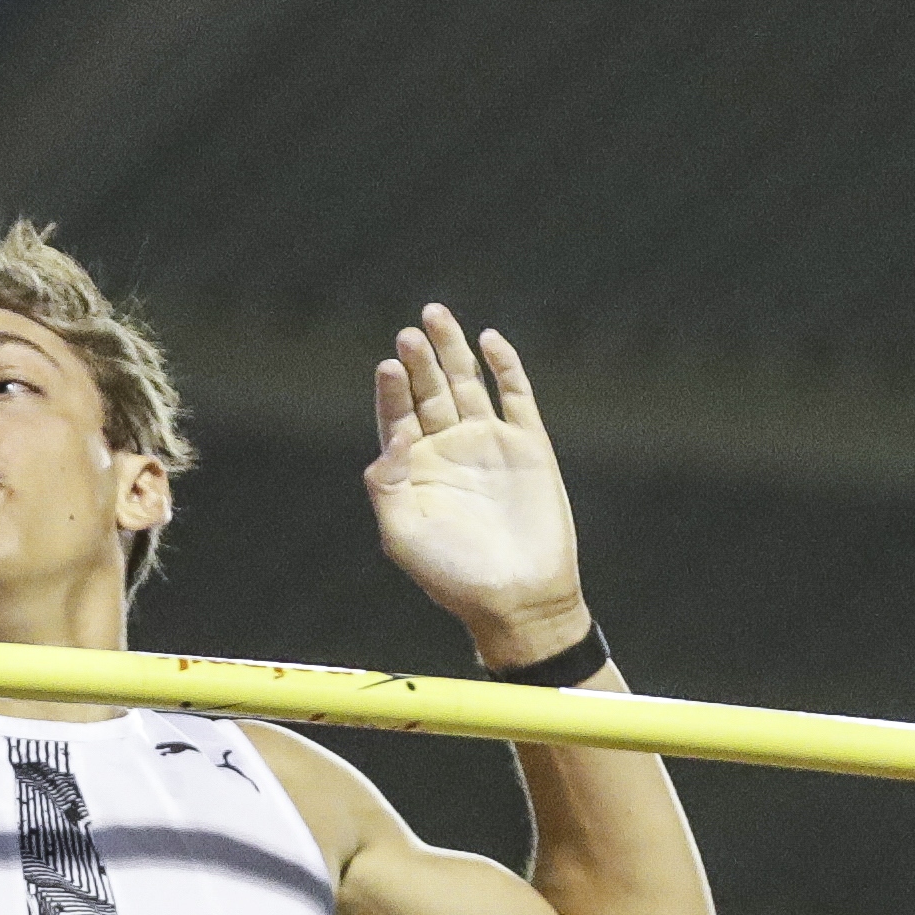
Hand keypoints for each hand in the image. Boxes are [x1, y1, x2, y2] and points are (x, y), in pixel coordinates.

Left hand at [361, 304, 585, 666]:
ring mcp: (489, 444)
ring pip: (467, 384)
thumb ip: (385, 486)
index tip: (389, 366)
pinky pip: (516, 397)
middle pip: (430, 391)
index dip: (392, 389)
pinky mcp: (528, 446)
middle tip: (410, 333)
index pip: (397, 416)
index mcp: (414, 471)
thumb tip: (391, 438)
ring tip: (435, 315)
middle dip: (419, 361)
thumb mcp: (403, 537)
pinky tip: (489, 341)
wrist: (519, 598)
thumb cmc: (454, 576)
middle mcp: (449, 450)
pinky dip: (505, 367)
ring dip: (452, 350)